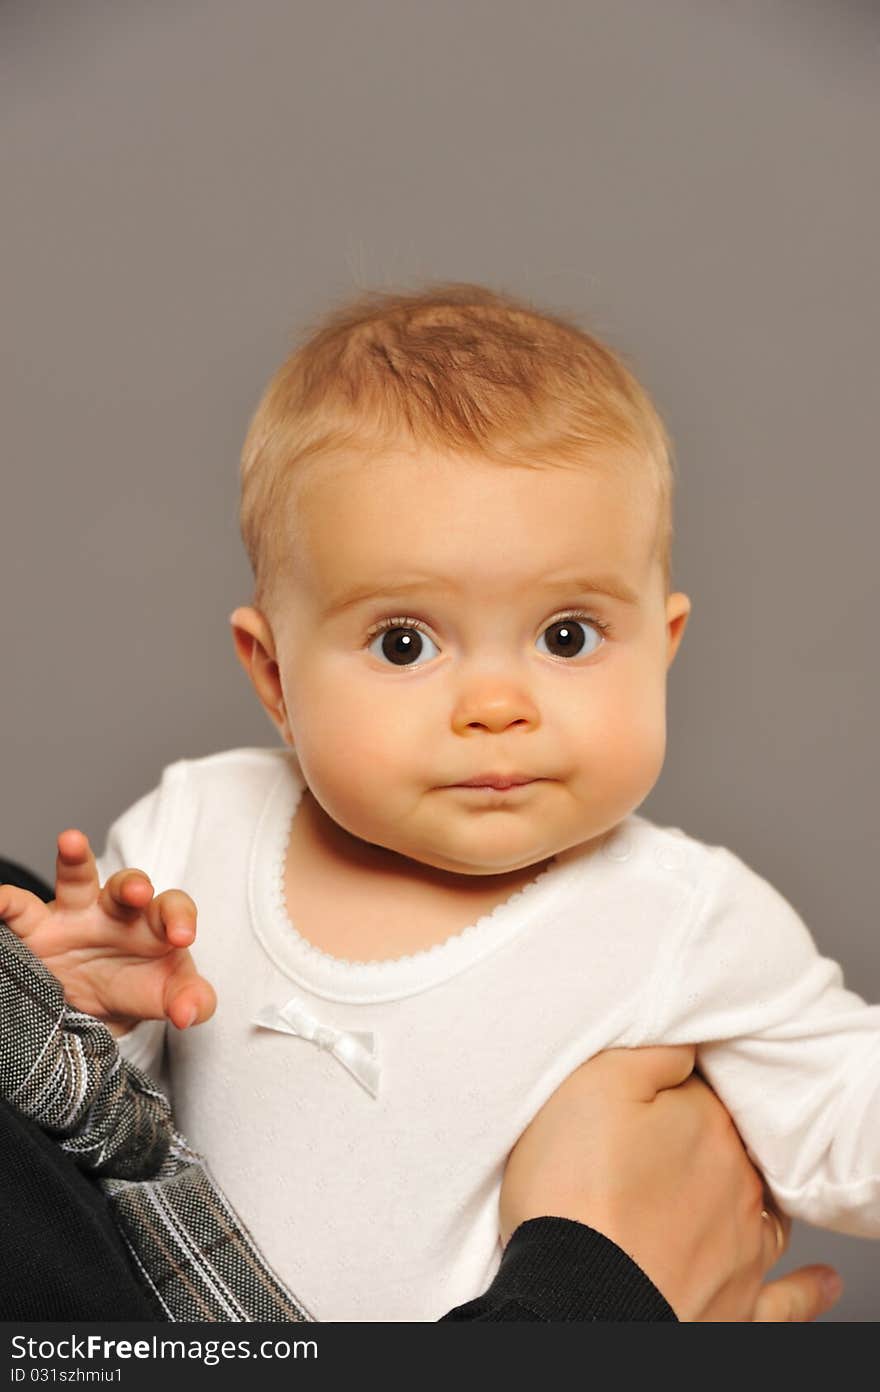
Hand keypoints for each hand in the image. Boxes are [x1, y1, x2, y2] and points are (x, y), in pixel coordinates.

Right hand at [0, 829, 216, 1034]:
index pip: (173, 907)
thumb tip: (191, 1013)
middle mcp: (116, 911)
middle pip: (128, 885)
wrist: (97, 1007)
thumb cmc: (141, 988)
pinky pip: (20, 908)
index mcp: (155, 924)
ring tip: (71, 840)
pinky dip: (7, 901)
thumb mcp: (169, 997)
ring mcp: (75, 915)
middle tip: (139, 892)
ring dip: (75, 859)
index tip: (183, 937)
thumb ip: (191, 1001)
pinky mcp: (37, 929)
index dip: (180, 917)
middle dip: (133, 885)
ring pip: (77, 878)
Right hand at [500, 1045, 841, 1321]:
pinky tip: (823, 1281)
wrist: (578, 1300)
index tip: (653, 1091)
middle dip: (710, 1139)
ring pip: (765, 1209)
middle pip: (732, 1145)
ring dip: (760, 1196)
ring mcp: (742, 1246)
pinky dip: (808, 1288)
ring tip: (747, 1188)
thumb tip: (690, 1041)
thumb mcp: (593, 1084)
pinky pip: (786, 1297)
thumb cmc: (573, 1190)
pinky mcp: (736, 1307)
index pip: (703, 1087)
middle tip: (669, 1140)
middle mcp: (736, 1181)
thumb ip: (651, 1050)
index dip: (676, 1086)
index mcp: (705, 1122)